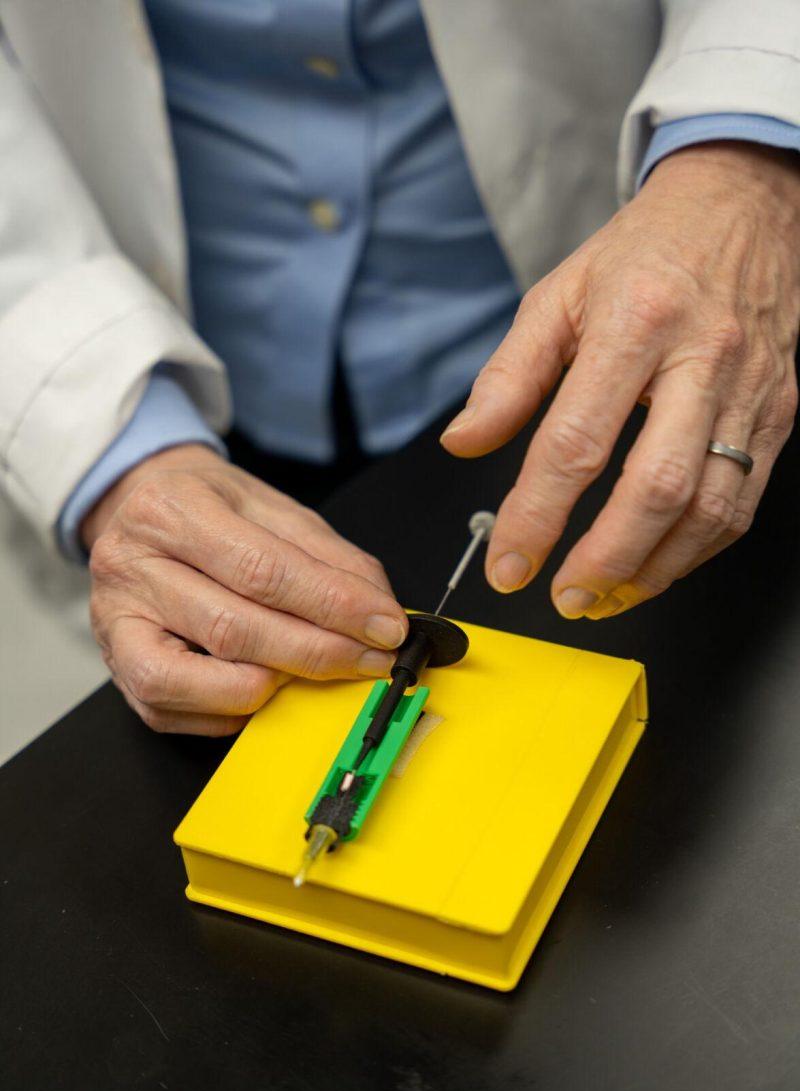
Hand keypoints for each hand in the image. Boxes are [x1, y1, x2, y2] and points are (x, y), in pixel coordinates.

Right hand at [84, 445, 407, 733]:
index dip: (331, 605)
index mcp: (169, 509)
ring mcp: (115, 622)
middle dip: (317, 652)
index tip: (384, 625)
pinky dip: (236, 710)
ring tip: (320, 672)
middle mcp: (129, 564)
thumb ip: (327, 556)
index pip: (262, 569)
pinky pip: (179, 712)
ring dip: (277, 686)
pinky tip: (269, 688)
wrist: (141, 514)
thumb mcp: (270, 508)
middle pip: (235, 628)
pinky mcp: (118, 669)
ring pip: (202, 678)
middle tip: (371, 659)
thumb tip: (378, 608)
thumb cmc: (209, 511)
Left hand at [442, 143, 799, 618]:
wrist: (744, 206)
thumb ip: (509, 376)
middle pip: (656, 488)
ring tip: (604, 596)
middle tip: (563, 596)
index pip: (577, 443)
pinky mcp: (779, 414)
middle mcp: (702, 360)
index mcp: (636, 323)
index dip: (538, 516)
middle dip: (604, 560)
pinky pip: (743, 504)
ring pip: (710, 509)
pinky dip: (695, 551)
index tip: (509, 563)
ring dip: (653, 570)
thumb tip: (464, 442)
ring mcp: (750, 391)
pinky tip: (654, 565)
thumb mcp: (558, 294)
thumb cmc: (647, 251)